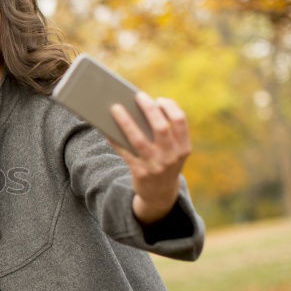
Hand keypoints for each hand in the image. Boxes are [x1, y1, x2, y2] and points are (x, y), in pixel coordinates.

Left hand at [108, 92, 191, 223]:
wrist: (160, 194)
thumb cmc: (164, 162)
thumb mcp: (173, 150)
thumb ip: (164, 133)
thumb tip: (137, 108)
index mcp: (183, 147)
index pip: (180, 121)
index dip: (170, 107)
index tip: (159, 99)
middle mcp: (172, 156)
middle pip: (160, 127)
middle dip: (148, 109)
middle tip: (137, 96)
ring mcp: (155, 166)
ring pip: (138, 139)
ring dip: (125, 122)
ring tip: (115, 108)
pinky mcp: (140, 173)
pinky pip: (124, 153)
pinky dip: (115, 139)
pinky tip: (106, 129)